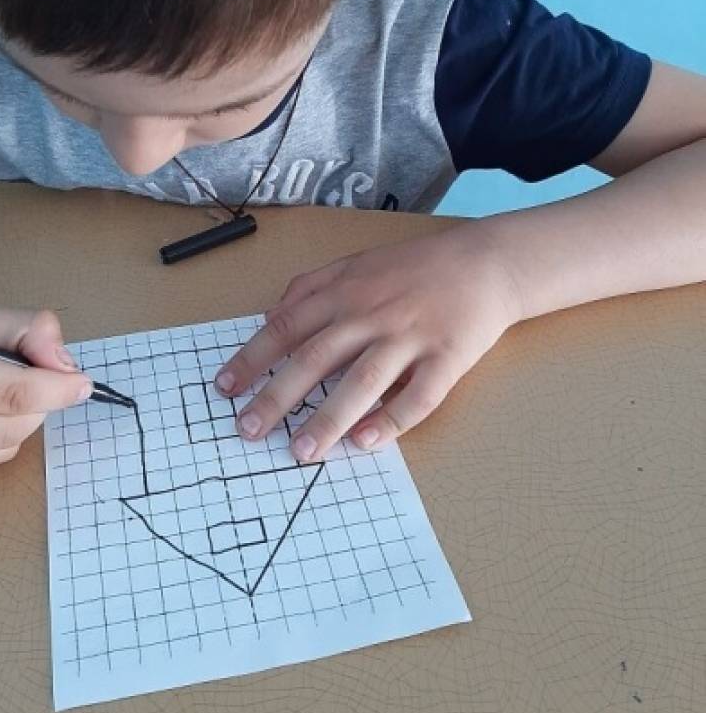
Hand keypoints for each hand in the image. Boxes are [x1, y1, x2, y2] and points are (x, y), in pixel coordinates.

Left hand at [215, 226, 521, 461]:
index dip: (254, 357)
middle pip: (316, 357)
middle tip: (248, 430)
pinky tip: (366, 443)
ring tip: (302, 450)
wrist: (486, 262)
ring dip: (329, 418)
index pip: (288, 326)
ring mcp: (410, 336)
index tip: (225, 388)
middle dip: (278, 396)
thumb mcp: (356, 263)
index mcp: (346, 291)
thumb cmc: (416, 267)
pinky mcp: (447, 357)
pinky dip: (392, 421)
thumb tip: (271, 316)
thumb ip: (311, 287)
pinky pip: (418, 395)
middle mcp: (372, 313)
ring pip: (363, 380)